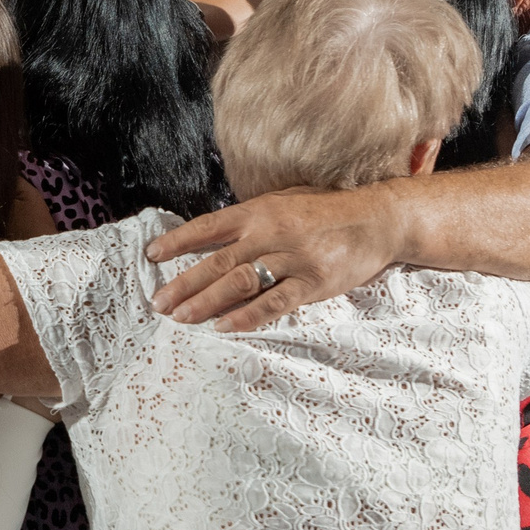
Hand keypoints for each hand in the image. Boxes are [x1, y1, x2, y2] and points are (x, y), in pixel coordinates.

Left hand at [141, 183, 401, 327]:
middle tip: (159, 302)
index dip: (178, 241)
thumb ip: (251, 219)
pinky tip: (224, 327)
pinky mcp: (314, 282)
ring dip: (207, 302)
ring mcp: (293, 258)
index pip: (209, 227)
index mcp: (260, 211)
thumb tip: (211, 237)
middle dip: (185, 283)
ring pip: (241, 282)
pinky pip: (274, 302)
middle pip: (218, 261)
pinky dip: (247, 316)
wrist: (378, 219)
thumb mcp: (284, 202)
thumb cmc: (326, 211)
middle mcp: (272, 232)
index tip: (152, 255)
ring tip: (182, 317)